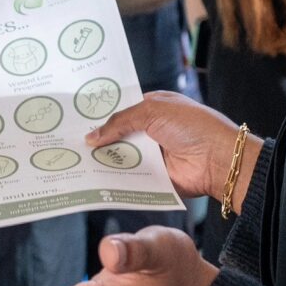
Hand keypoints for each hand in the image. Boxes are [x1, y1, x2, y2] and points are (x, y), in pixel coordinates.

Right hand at [88, 91, 242, 207]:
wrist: (218, 160)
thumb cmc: (193, 126)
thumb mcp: (153, 111)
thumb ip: (120, 121)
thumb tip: (92, 136)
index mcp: (154, 107)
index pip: (122, 108)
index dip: (101, 113)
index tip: (76, 118)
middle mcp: (152, 130)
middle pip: (118, 134)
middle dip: (98, 138)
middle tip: (68, 140)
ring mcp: (153, 154)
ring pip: (121, 156)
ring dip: (103, 159)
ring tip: (73, 160)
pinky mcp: (153, 176)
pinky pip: (129, 177)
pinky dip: (115, 178)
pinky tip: (93, 178)